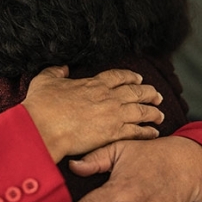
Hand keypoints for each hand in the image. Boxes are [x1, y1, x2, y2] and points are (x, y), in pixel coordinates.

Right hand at [22, 66, 163, 162]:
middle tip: (157, 96)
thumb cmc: (42, 105)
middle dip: (149, 93)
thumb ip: (56, 72)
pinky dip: (147, 132)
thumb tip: (63, 68)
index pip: (118, 77)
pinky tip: (154, 133)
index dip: (130, 77)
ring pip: (141, 111)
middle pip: (136, 92)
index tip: (138, 78)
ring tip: (160, 114)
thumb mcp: (45, 80)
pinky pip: (137, 132)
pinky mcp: (113, 134)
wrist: (44, 127)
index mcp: (93, 83)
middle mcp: (108, 97)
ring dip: (152, 112)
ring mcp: (113, 115)